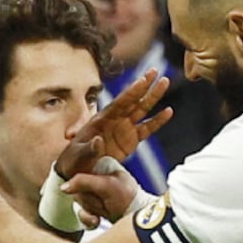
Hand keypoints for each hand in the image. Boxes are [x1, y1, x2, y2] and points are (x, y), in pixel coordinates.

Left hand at [53, 69, 171, 178]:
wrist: (78, 171)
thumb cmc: (74, 161)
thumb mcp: (78, 156)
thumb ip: (89, 149)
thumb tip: (98, 141)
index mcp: (100, 120)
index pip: (119, 103)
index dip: (131, 92)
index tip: (143, 80)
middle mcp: (114, 121)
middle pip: (132, 100)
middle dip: (144, 86)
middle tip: (155, 71)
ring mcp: (123, 129)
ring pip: (141, 109)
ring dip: (153, 96)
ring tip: (165, 81)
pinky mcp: (131, 141)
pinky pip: (146, 128)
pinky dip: (157, 121)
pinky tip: (168, 111)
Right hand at [61, 156, 141, 226]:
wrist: (135, 219)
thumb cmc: (127, 199)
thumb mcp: (106, 186)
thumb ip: (83, 182)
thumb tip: (62, 187)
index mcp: (101, 164)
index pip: (78, 169)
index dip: (83, 183)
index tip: (95, 189)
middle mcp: (96, 176)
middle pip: (77, 188)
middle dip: (90, 199)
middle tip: (106, 200)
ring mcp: (94, 192)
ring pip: (78, 201)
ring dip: (92, 208)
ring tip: (108, 208)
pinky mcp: (93, 206)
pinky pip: (80, 212)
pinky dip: (89, 218)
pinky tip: (98, 219)